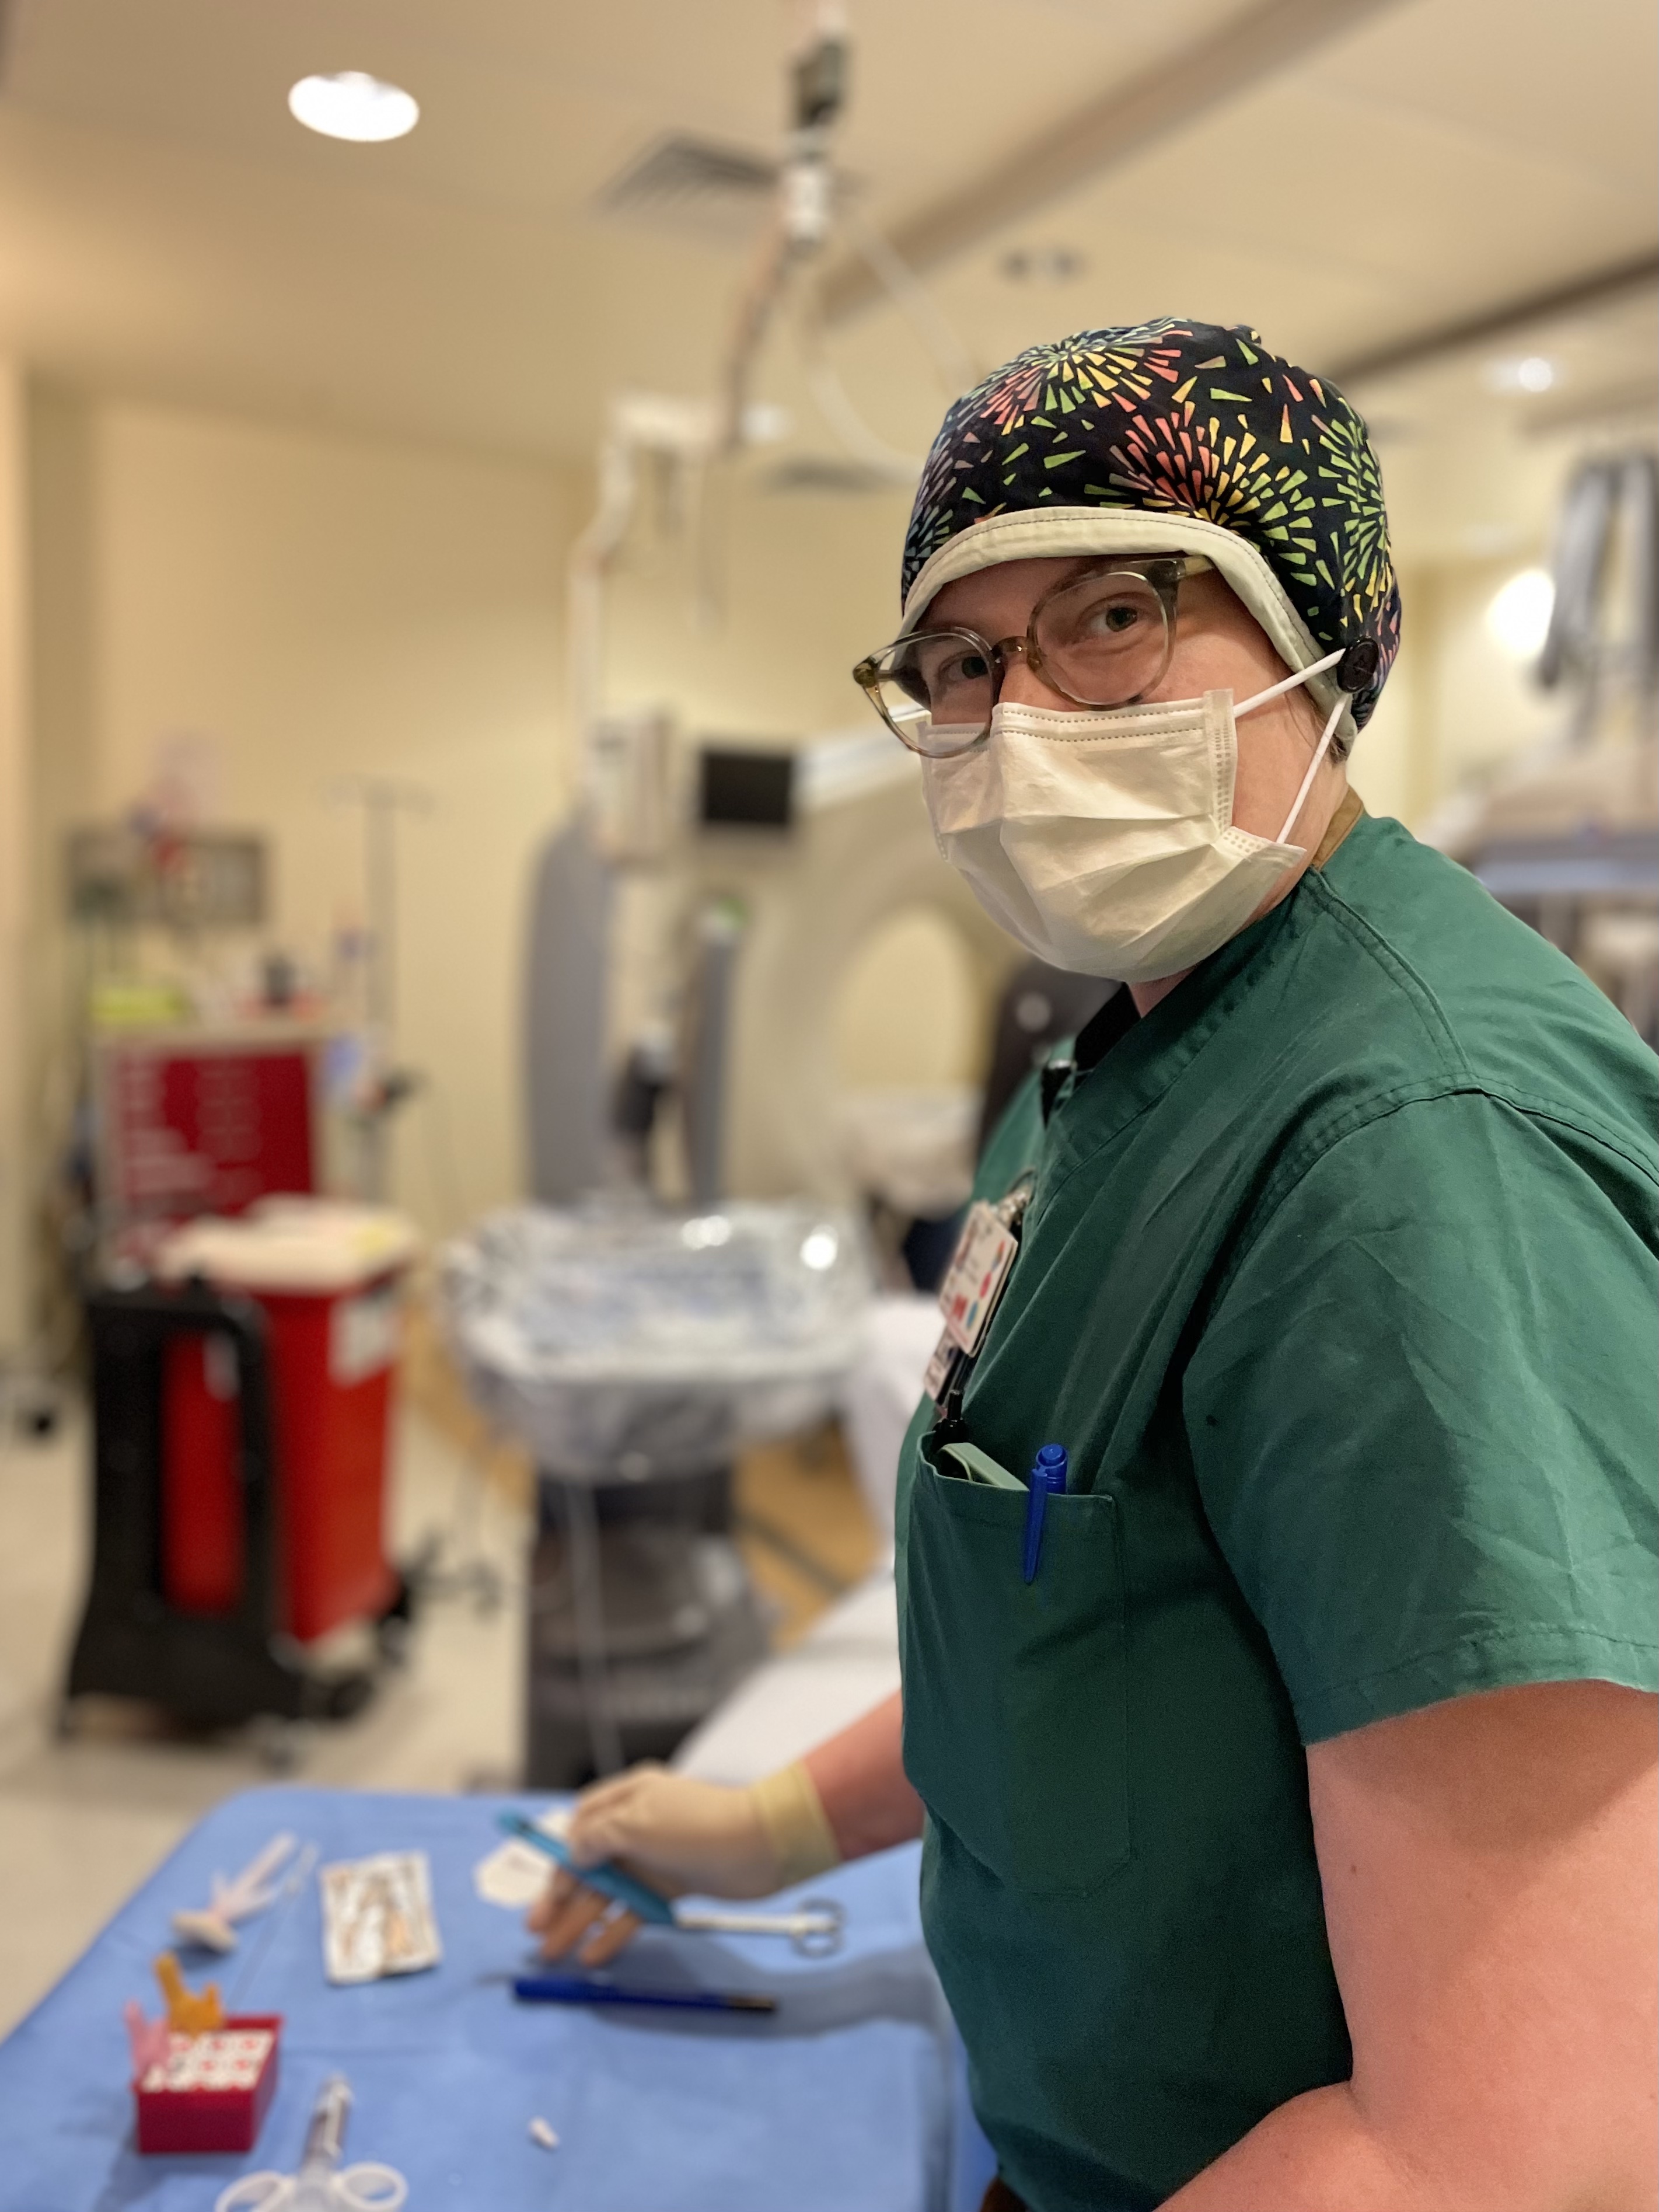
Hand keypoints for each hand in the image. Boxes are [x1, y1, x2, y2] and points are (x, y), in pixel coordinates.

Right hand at [525, 1764, 782, 1966]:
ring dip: (580, 1920)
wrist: (760, 1846)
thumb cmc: (694, 1827)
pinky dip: (613, 1931)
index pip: (581, 1827)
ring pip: (609, 1893)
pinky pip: (634, 1910)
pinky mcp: (673, 1887)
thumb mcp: (635, 1823)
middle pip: (590, 1865)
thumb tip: (571, 1852)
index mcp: (627, 1798)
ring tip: (555, 1953)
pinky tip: (593, 1955)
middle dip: (560, 1898)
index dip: (559, 1859)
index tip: (544, 1890)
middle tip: (535, 1933)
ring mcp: (655, 1859)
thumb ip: (596, 1838)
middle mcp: (637, 1827)